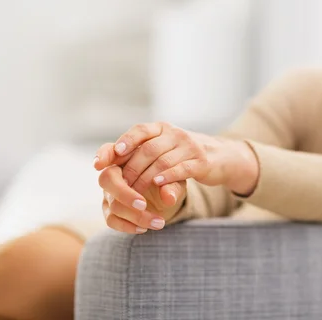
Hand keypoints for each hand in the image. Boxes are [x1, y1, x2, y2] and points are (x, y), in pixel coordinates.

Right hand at [94, 144, 184, 233]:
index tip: (99, 164)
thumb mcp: (176, 178)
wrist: (168, 195)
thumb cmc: (170, 178)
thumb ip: (172, 184)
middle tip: (143, 204)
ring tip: (160, 222)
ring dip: (136, 216)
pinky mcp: (110, 210)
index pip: (109, 150)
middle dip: (124, 193)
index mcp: (127, 156)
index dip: (103, 155)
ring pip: (113, 204)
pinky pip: (112, 220)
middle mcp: (114, 173)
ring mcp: (110, 192)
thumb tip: (168, 197)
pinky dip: (128, 226)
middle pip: (107, 179)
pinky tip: (145, 228)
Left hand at [95, 122, 258, 231]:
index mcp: (163, 128)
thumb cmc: (182, 155)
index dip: (125, 142)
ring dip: (145, 179)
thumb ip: (135, 154)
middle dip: (132, 169)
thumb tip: (100, 162)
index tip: (111, 157)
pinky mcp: (201, 162)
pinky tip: (157, 185)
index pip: (141, 130)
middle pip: (148, 150)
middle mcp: (176, 133)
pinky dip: (167, 177)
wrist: (220, 157)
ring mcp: (190, 146)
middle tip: (120, 186)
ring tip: (135, 192)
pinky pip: (181, 169)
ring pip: (162, 161)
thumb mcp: (162, 150)